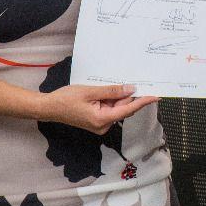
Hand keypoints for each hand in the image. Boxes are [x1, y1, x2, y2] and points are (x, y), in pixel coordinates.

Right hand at [37, 83, 158, 133]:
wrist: (49, 108)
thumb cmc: (66, 99)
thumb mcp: (90, 91)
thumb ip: (112, 91)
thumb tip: (131, 89)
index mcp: (103, 120)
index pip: (129, 109)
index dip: (143, 102)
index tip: (156, 96)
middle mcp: (103, 126)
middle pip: (123, 109)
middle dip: (128, 95)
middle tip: (135, 80)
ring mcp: (100, 125)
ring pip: (116, 108)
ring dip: (117, 97)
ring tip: (112, 84)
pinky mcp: (97, 121)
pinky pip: (109, 109)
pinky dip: (111, 100)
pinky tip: (107, 91)